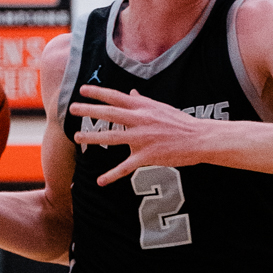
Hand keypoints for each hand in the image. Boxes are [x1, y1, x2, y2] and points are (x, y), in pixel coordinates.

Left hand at [70, 86, 213, 183]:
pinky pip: (125, 167)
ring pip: (112, 137)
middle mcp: (140, 120)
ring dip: (92, 137)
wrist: (200, 139)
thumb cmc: (181, 123)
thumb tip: (132, 93)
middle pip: (109, 113)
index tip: (82, 90)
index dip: (98, 93)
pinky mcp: (147, 156)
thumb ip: (143, 101)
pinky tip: (100, 181)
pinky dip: (112, 175)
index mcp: (144, 107)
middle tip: (72, 109)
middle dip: (89, 110)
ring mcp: (142, 138)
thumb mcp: (161, 108)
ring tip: (77, 137)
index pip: (116, 97)